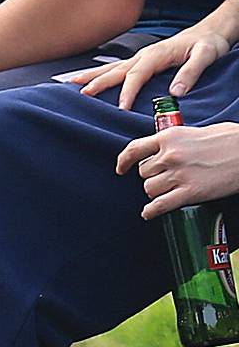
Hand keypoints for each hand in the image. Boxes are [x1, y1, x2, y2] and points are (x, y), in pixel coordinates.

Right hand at [78, 23, 234, 108]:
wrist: (210, 32)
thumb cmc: (208, 44)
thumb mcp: (206, 56)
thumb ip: (191, 73)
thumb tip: (175, 92)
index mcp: (156, 54)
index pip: (136, 74)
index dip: (127, 91)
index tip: (121, 107)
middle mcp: (145, 55)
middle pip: (116, 70)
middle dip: (98, 81)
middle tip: (82, 93)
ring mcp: (142, 57)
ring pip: (112, 67)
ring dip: (93, 75)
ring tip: (74, 83)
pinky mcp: (144, 61)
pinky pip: (119, 68)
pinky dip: (103, 74)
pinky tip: (94, 79)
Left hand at [117, 122, 238, 217]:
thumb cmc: (226, 140)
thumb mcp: (192, 133)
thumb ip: (174, 142)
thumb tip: (162, 152)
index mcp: (167, 137)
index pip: (134, 149)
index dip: (124, 161)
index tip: (120, 169)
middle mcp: (169, 155)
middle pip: (144, 172)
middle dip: (152, 177)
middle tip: (165, 178)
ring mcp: (179, 174)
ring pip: (150, 189)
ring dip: (156, 191)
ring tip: (168, 191)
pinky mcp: (191, 192)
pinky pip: (161, 205)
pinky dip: (152, 211)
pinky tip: (148, 213)